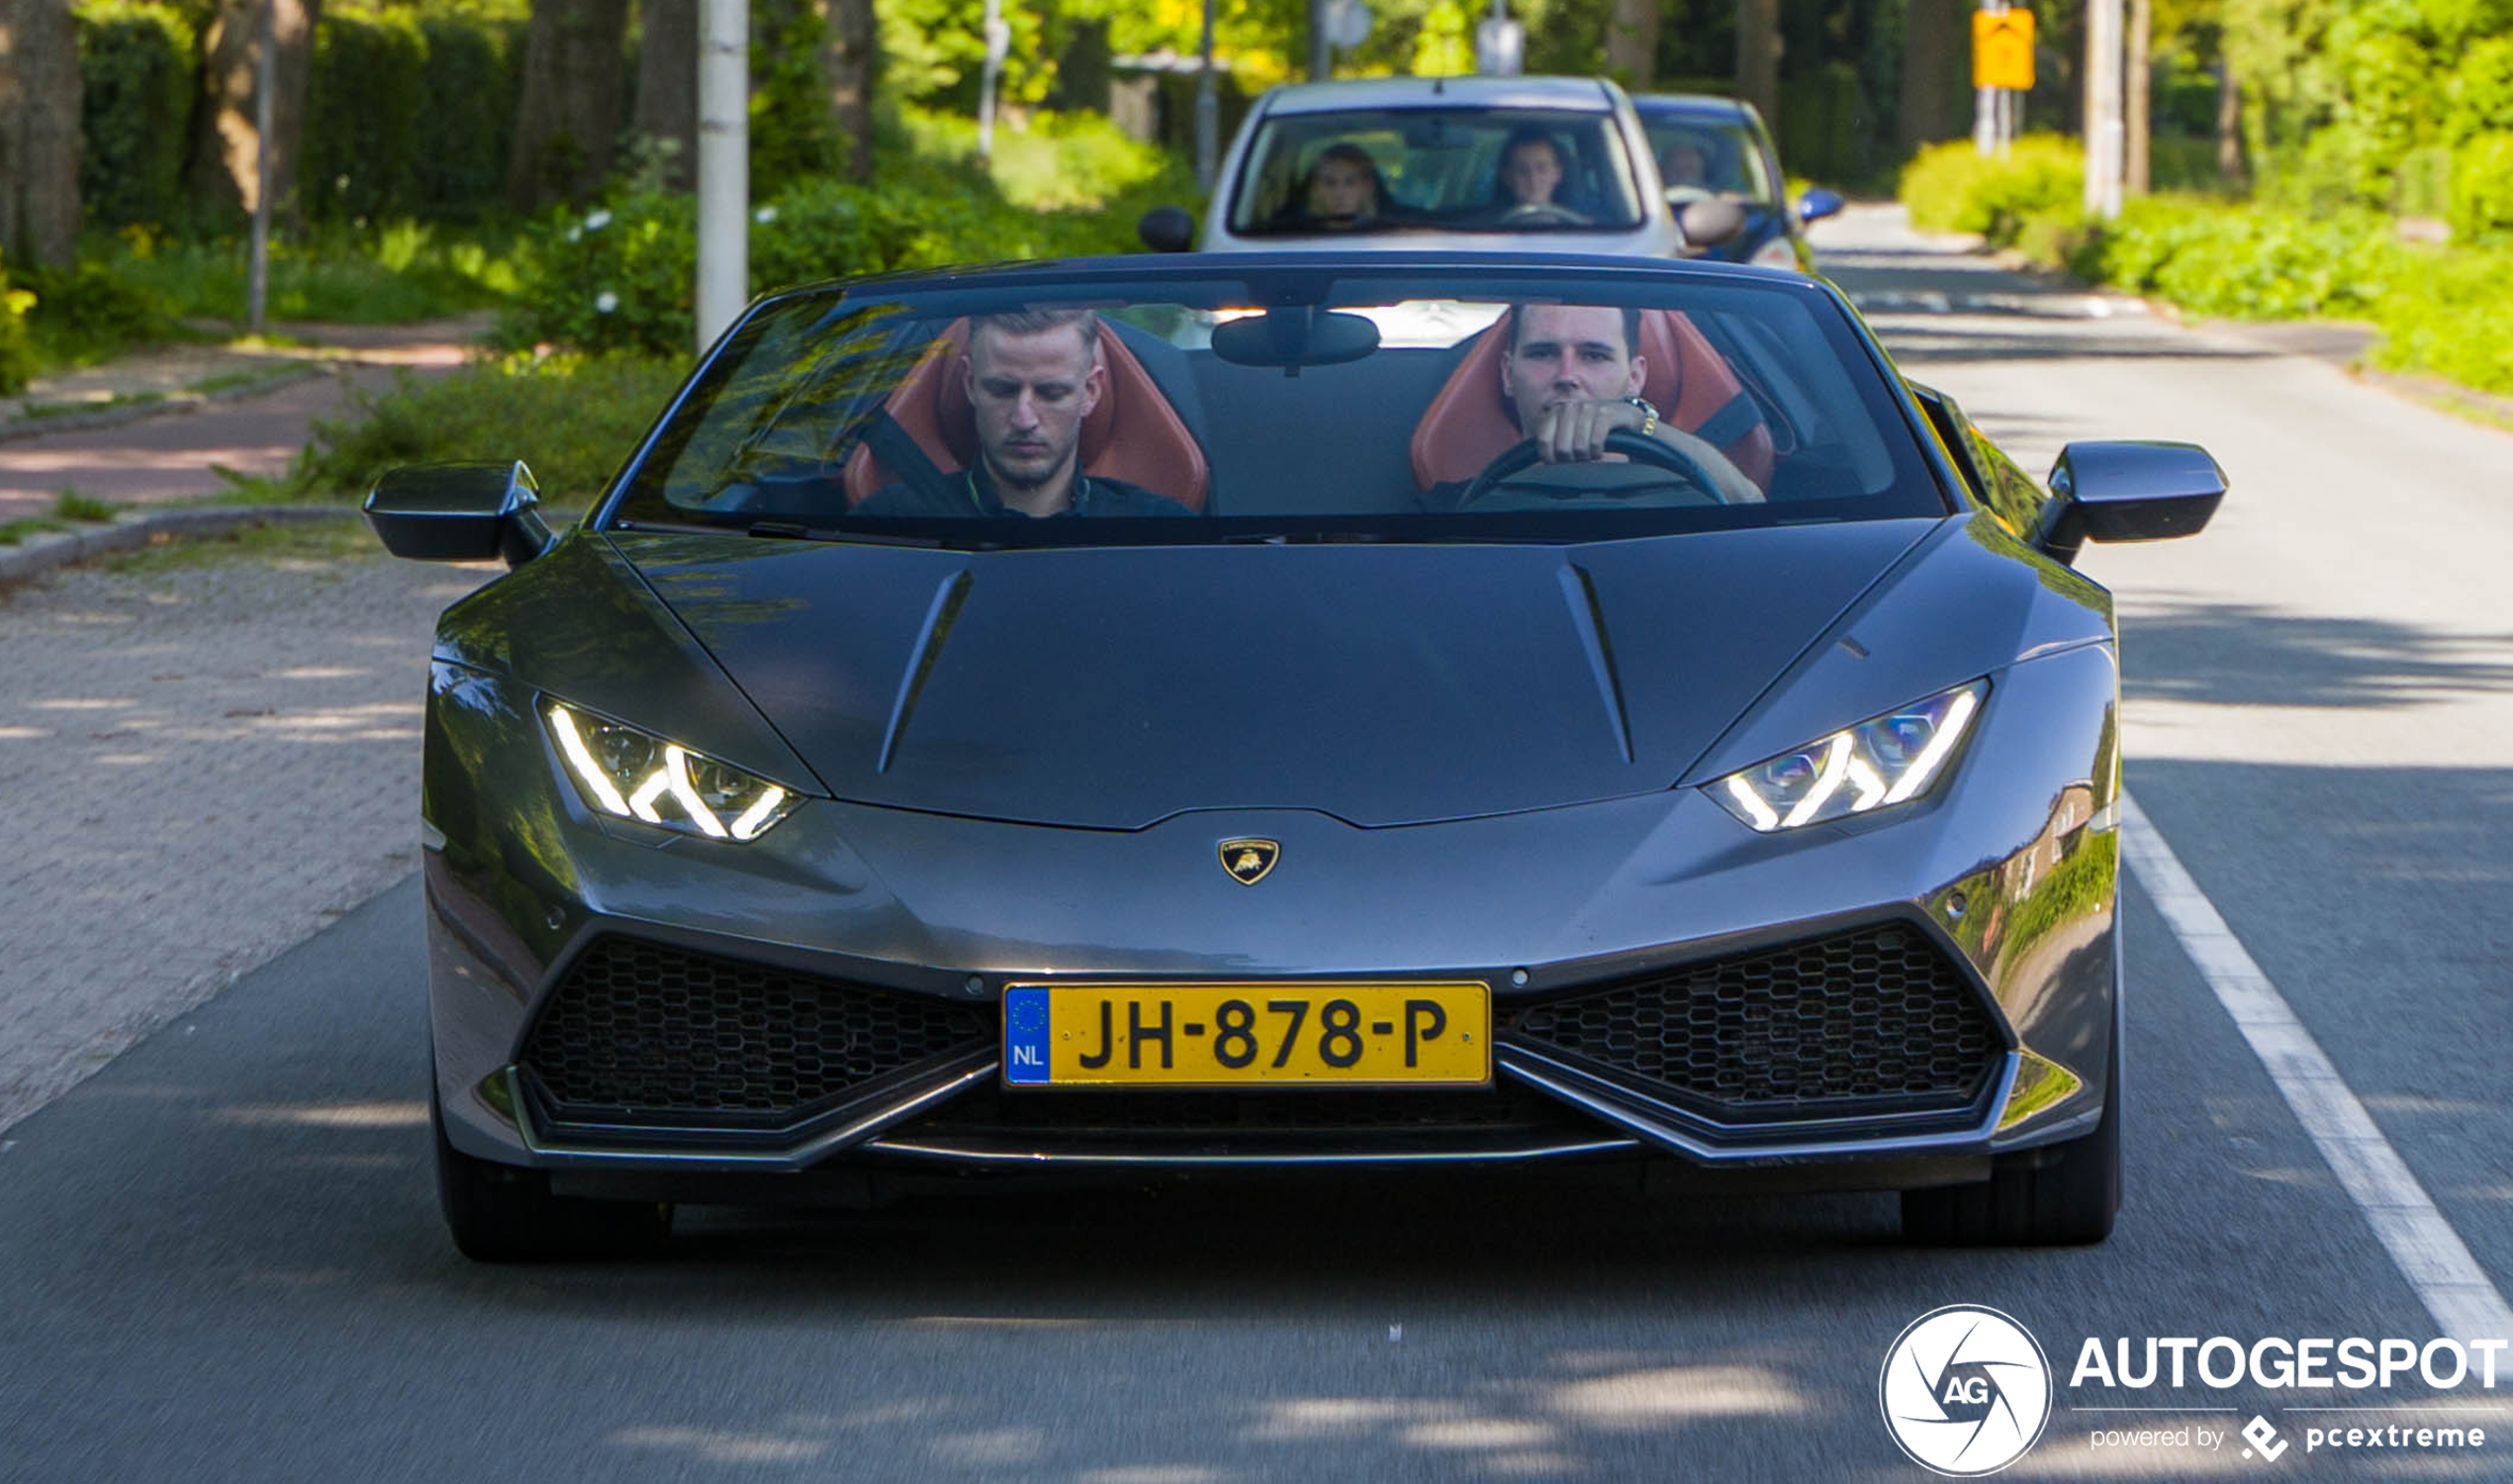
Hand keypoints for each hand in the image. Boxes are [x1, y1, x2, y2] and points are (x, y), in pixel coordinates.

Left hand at [1527, 397, 1646, 464]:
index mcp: (1555, 412)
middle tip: (1580, 459)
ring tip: (1591, 454)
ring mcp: (1588, 408)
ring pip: (1579, 447)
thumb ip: (1552, 444)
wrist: (1623, 415)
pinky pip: (1595, 442)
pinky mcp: (1606, 413)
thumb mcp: (1569, 434)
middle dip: (1571, 460)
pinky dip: (1597, 452)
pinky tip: (1599, 450)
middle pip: (1561, 448)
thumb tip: (1539, 466)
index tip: (1559, 465)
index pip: (1543, 441)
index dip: (1550, 459)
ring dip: (1586, 457)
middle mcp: (1569, 407)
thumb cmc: (1592, 429)